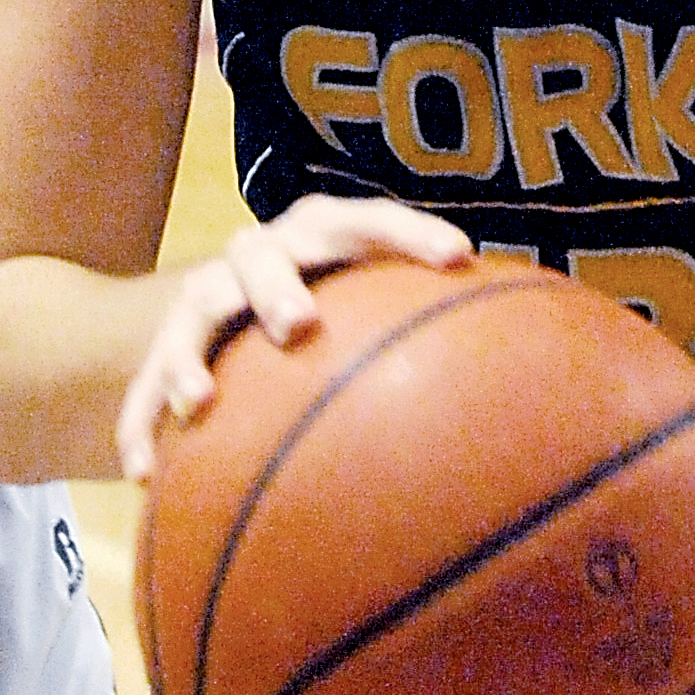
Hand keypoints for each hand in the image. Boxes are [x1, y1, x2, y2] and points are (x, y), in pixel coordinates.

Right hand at [117, 194, 473, 480]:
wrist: (217, 314)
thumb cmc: (335, 321)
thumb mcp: (380, 316)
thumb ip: (444, 336)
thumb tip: (557, 384)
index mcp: (321, 237)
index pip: (365, 220)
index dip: (407, 231)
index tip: (456, 257)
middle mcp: (260, 259)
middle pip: (260, 251)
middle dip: (278, 283)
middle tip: (298, 325)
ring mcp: (204, 302)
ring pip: (190, 315)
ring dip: (187, 355)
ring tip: (198, 401)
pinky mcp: (158, 353)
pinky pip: (137, 391)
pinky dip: (137, 426)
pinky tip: (140, 474)